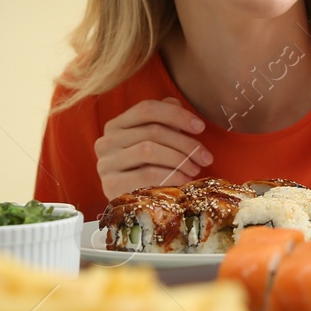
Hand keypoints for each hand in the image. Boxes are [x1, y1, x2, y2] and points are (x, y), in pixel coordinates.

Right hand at [95, 97, 212, 200]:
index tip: (200, 127)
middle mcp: (106, 142)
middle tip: (205, 156)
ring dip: (179, 158)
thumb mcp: (156, 143)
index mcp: (116, 125)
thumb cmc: (148, 170)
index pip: (147, 109)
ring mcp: (105, 163)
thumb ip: (163, 120)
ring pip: (149, 150)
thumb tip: (175, 103)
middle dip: (185, 142)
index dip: (176, 115)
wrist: (134, 208)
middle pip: (152, 131)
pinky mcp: (110, 185)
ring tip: (195, 168)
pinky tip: (184, 180)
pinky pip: (146, 174)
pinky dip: (171, 175)